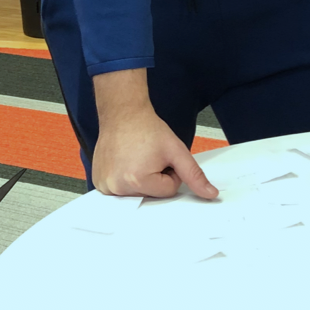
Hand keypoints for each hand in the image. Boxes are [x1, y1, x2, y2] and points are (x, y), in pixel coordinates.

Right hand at [93, 106, 218, 198]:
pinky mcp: (98, 182)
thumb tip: (211, 194)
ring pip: (136, 194)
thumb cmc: (146, 129)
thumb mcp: (176, 151)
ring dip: (140, 180)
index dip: (170, 173)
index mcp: (138, 181)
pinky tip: (124, 162)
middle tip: (147, 157)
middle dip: (154, 179)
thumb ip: (194, 175)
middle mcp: (118, 187)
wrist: (122, 114)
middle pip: (151, 195)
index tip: (161, 157)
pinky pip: (121, 191)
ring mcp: (105, 185)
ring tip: (134, 158)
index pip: (168, 191)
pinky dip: (125, 180)